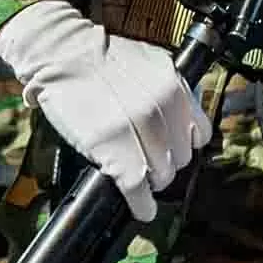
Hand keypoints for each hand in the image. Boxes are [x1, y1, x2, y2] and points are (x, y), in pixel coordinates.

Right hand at [0, 0, 213, 222]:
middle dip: (166, 163)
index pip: (199, 133)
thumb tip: (184, 121)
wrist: (63, 55)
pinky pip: (138, 188)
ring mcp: (138, 130)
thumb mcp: (150, 64)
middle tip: (148, 160)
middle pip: (180, 157)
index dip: (185, 145)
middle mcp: (162, 108)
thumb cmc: (101, 59)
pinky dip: (141, 204)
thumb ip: (172, 92)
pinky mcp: (113, 150)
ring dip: (152, 181)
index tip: (174, 148)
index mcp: (174, 87)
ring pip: (161, 175)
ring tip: (138, 175)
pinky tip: (142, 208)